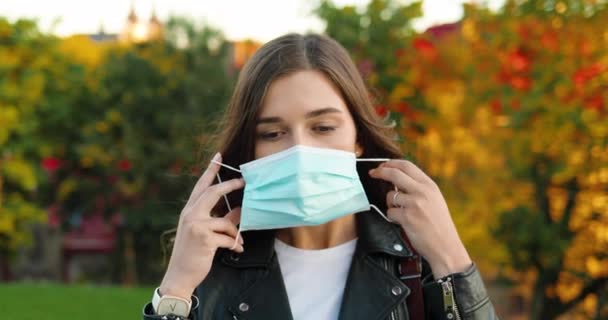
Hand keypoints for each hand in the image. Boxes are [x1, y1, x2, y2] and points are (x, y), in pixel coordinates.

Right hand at [159, 152, 244, 299]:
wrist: (179, 276)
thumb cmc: (193, 254)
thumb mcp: (204, 233)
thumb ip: (220, 220)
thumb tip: (239, 210)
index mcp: (189, 211)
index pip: (200, 186)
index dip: (210, 170)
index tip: (219, 156)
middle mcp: (190, 215)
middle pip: (213, 192)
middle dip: (230, 185)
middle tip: (243, 181)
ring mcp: (196, 226)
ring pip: (226, 221)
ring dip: (235, 233)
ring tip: (238, 242)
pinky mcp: (205, 238)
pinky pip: (228, 237)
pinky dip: (235, 244)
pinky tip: (237, 250)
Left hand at [369, 160, 471, 278]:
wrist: (446, 246)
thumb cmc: (438, 225)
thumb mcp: (434, 200)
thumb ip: (418, 188)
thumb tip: (396, 179)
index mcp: (430, 186)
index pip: (407, 166)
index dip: (391, 163)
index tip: (382, 166)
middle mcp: (423, 192)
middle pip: (395, 174)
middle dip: (380, 171)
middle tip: (373, 173)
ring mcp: (414, 204)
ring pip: (390, 195)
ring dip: (391, 204)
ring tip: (403, 213)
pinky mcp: (407, 217)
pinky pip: (390, 212)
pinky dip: (393, 217)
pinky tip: (404, 223)